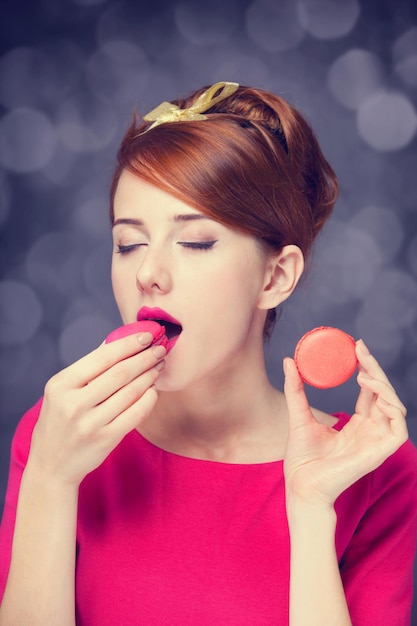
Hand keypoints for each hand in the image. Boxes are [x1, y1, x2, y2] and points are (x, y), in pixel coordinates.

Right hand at [27, 332, 165, 486]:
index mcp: (61, 384)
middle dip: (144, 358)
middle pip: (120, 373)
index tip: (147, 336)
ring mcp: (90, 423)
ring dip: (149, 376)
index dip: (128, 344)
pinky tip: (154, 390)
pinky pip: (135, 414)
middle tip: (160, 349)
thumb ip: (88, 368)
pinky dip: (149, 399)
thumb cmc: (60, 421)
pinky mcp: (105, 439)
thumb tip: (117, 341)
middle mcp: (74, 403)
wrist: (51, 466)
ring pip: (130, 392)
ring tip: (158, 367)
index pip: (102, 357)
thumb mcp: (62, 391)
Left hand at [283, 339, 407, 505]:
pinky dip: (393, 406)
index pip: (370, 391)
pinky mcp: (381, 452)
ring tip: (363, 373)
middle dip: (375, 369)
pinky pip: (399, 427)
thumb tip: (288, 360)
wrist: (301, 484)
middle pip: (383, 394)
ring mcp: (377, 442)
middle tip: (360, 348)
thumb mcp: (298, 414)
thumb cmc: (301, 457)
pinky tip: (374, 391)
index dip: (367, 368)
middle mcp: (370, 431)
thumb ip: (295, 389)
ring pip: (395, 406)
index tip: (356, 347)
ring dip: (383, 385)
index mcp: (357, 425)